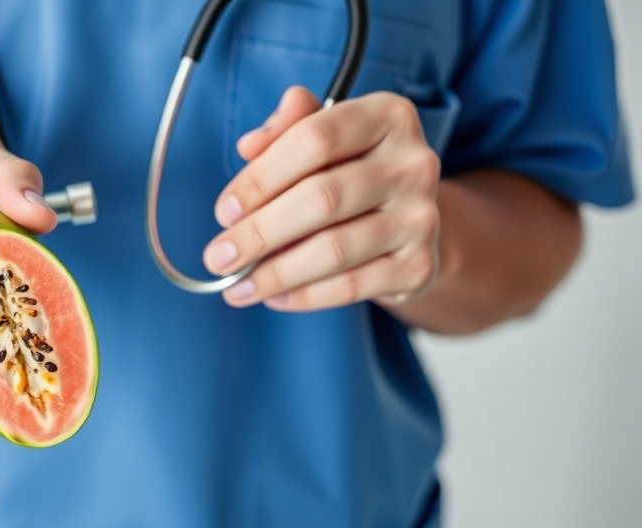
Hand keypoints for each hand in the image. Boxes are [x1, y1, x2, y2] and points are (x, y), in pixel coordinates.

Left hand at [203, 86, 440, 311]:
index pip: (314, 139)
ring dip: (274, 273)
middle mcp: (414, 163)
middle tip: (219, 257)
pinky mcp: (419, 266)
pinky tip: (274, 296)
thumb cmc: (349, 171)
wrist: (406, 220)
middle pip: (321, 199)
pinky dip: (304, 295)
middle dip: (258, 233)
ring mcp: (422, 217)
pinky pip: (350, 286)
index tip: (225, 211)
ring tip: (237, 285)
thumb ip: (286, 129)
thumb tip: (249, 146)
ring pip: (333, 250)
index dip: (261, 178)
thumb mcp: (323, 136)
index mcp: (388, 116)